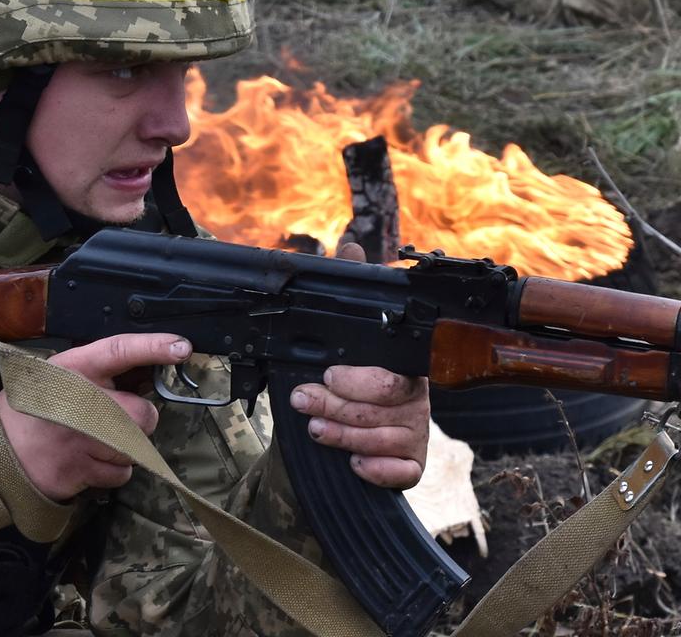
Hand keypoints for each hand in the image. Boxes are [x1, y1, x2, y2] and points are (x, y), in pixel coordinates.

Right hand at [0, 332, 190, 501]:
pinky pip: (120, 474)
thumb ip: (101, 371)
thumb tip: (149, 372)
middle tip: (120, 417)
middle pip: (142, 415)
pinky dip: (113, 469)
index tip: (181, 347)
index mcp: (75, 368)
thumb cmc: (38, 404)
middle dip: (140, 419)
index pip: (118, 350)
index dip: (152, 347)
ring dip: (126, 447)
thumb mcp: (63, 372)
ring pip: (134, 448)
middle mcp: (79, 402)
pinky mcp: (79, 472)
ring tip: (97, 438)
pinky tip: (91, 459)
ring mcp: (80, 440)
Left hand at [288, 240, 429, 489]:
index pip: (388, 376)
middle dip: (337, 405)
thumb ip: (347, 287)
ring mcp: (415, 431)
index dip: (356, 380)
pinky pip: (406, 472)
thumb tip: (352, 246)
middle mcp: (415, 397)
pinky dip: (380, 470)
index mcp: (403, 363)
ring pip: (386, 439)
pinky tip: (356, 464)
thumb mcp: (340, 327)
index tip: (324, 375)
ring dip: (346, 435)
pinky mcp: (410, 462)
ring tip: (315, 428)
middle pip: (384, 407)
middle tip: (304, 400)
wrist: (335, 414)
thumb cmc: (340, 368)